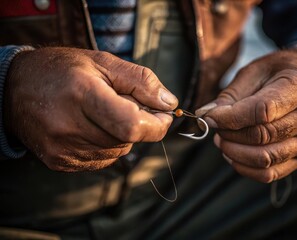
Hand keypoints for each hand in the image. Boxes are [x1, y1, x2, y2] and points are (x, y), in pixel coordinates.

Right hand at [4, 47, 177, 170]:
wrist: (15, 90)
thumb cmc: (62, 71)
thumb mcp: (104, 62)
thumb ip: (141, 81)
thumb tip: (169, 104)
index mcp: (82, 95)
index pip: (132, 126)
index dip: (156, 124)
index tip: (164, 114)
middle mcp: (69, 127)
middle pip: (127, 140)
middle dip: (141, 125)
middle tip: (129, 105)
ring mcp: (63, 149)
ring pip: (118, 151)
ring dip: (124, 134)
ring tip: (105, 112)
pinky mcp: (61, 162)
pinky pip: (103, 159)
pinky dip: (108, 144)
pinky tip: (94, 126)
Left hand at [196, 50, 296, 182]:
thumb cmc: (274, 76)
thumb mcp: (252, 73)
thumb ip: (230, 96)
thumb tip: (206, 116)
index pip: (262, 110)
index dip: (230, 117)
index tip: (209, 117)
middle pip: (262, 136)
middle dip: (230, 134)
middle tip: (215, 127)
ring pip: (265, 158)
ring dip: (235, 152)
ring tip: (222, 139)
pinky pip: (270, 174)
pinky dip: (244, 167)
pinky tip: (233, 154)